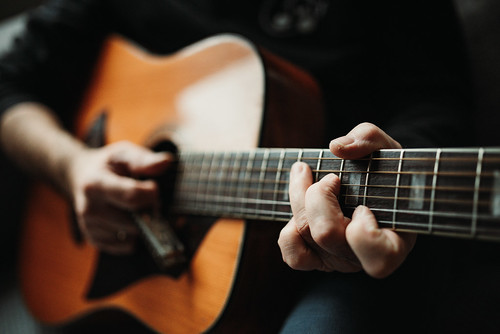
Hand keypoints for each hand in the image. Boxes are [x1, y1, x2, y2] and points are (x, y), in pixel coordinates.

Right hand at [69, 141, 170, 254]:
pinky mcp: (95, 240)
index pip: (132, 197)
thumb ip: (144, 159)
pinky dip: (134, 236)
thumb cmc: (109, 164)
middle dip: (149, 211)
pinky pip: (126, 247)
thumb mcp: (124, 154)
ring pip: (132, 236)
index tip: (154, 187)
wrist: (82, 176)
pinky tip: (130, 220)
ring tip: (138, 208)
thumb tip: (166, 162)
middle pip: (134, 221)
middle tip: (149, 199)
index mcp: (95, 184)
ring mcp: (90, 227)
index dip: (151, 194)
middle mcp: (89, 209)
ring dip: (142, 225)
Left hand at [278, 122, 416, 277]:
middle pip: (325, 234)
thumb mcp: (385, 147)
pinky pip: (293, 253)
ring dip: (298, 198)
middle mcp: (363, 258)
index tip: (364, 205)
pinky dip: (289, 229)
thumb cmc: (384, 168)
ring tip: (304, 173)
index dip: (363, 229)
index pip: (378, 257)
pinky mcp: (316, 258)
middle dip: (319, 195)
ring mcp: (337, 260)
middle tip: (330, 177)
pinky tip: (300, 202)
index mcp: (393, 243)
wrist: (371, 180)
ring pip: (303, 233)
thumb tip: (337, 148)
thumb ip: (368, 139)